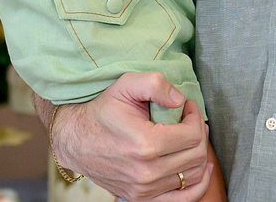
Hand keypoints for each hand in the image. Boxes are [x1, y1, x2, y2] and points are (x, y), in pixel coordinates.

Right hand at [44, 72, 214, 200]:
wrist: (76, 140)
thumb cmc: (102, 111)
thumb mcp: (126, 85)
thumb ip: (156, 84)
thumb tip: (181, 100)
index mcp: (145, 145)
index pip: (192, 135)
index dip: (195, 116)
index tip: (186, 107)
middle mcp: (146, 172)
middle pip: (196, 155)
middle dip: (199, 132)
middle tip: (188, 119)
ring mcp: (144, 189)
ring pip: (193, 175)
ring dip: (198, 154)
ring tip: (188, 137)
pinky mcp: (142, 198)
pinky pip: (183, 199)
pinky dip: (197, 184)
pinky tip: (200, 167)